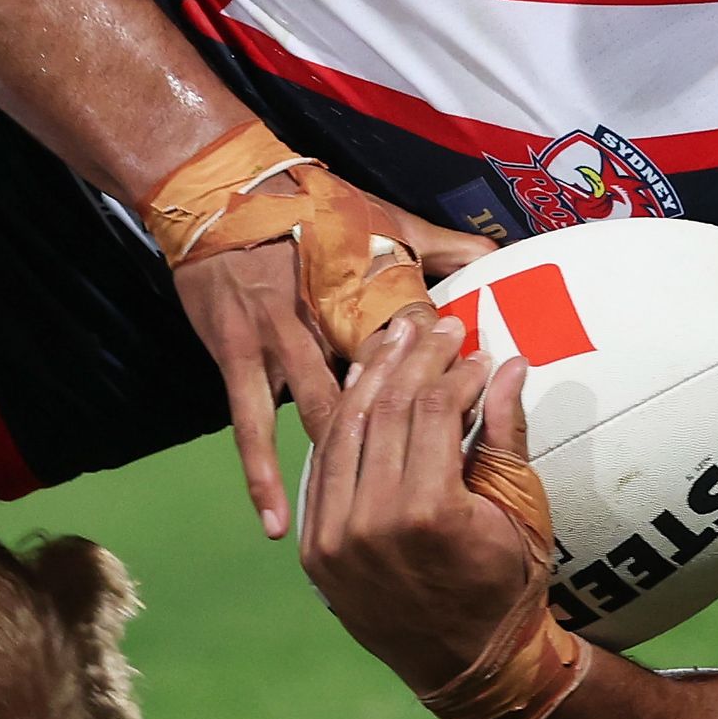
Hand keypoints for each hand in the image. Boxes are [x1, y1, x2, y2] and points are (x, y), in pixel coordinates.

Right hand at [171, 181, 494, 538]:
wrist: (220, 194)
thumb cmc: (309, 207)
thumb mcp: (382, 216)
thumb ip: (440, 246)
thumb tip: (497, 262)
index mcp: (361, 285)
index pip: (412, 335)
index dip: (444, 371)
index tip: (475, 404)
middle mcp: (321, 317)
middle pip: (372, 381)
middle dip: (406, 423)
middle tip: (438, 472)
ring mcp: (276, 342)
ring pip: (320, 410)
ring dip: (350, 456)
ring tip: (380, 515)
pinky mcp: (237, 360)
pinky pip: (250, 428)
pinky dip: (265, 477)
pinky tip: (281, 524)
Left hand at [297, 316, 543, 691]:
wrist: (467, 668)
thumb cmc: (509, 587)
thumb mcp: (522, 511)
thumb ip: (507, 434)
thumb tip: (512, 364)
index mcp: (428, 514)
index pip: (432, 411)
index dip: (455, 371)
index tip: (476, 349)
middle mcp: (371, 524)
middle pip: (384, 411)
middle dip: (412, 359)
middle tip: (434, 325)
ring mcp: (335, 539)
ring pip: (344, 431)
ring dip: (370, 378)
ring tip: (395, 340)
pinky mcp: (316, 550)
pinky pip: (323, 469)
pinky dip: (341, 423)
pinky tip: (360, 387)